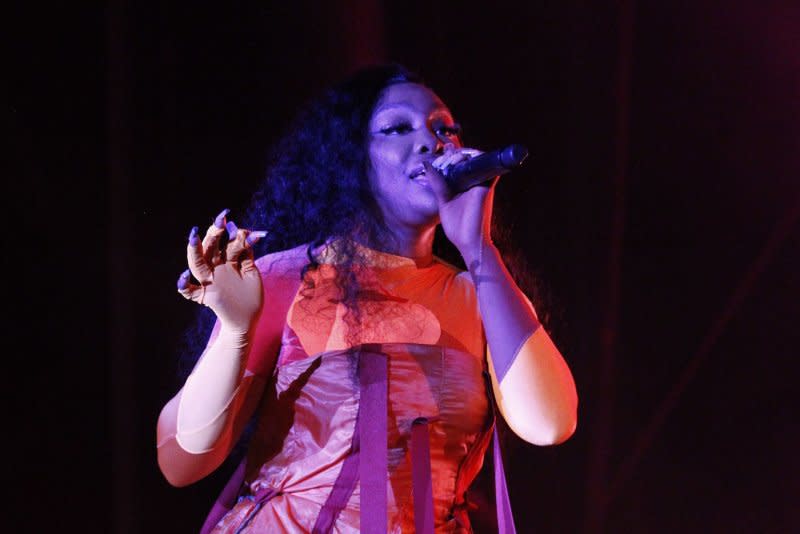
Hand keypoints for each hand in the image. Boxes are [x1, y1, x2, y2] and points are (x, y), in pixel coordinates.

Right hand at [177, 209, 266, 332]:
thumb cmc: (249, 295)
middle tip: (220, 220)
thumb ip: (246, 254)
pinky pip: (189, 291)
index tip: (235, 222)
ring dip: (194, 250)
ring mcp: (209, 281)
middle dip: (214, 234)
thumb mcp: (251, 271)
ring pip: (197, 264)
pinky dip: (183, 284)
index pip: (226, 242)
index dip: (230, 232)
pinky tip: (184, 276)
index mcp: (227, 260)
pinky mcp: (206, 296)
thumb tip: (245, 232)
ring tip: (194, 236)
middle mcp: (216, 268)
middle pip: (210, 248)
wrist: (248, 320)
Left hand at [424, 145, 497, 263]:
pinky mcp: (486, 186)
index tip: (436, 163)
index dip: (448, 158)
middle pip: (467, 158)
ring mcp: (482, 183)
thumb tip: (427, 165)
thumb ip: (438, 184)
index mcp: (465, 185)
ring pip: (476, 157)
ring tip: (449, 162)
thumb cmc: (458, 227)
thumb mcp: (443, 202)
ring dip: (461, 155)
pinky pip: (486, 165)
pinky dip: (476, 157)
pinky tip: (462, 159)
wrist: (469, 242)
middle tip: (442, 162)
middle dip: (453, 155)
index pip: (459, 163)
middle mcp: (475, 182)